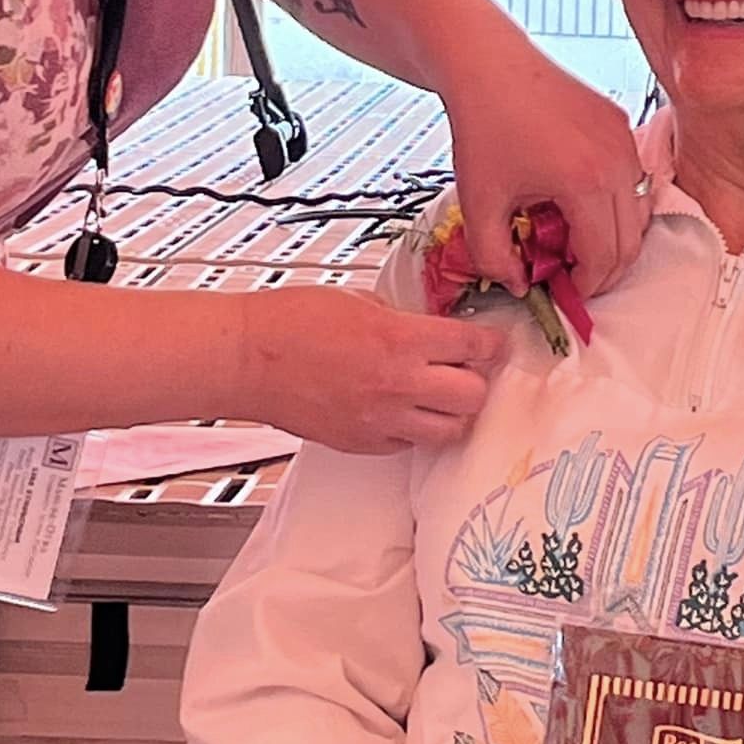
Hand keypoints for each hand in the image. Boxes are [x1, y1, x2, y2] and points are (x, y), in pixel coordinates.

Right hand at [236, 288, 505, 453]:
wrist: (247, 359)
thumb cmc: (291, 321)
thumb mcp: (359, 299)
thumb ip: (401, 319)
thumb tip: (427, 329)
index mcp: (400, 339)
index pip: (473, 347)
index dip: (492, 344)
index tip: (495, 344)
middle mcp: (399, 385)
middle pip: (473, 397)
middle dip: (476, 382)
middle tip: (466, 370)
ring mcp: (382, 420)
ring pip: (449, 431)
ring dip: (451, 413)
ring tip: (438, 396)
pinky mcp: (363, 443)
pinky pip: (408, 444)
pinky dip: (414, 430)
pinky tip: (400, 410)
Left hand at [444, 38, 650, 300]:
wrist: (487, 65)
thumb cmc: (483, 123)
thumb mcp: (478, 203)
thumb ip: (494, 258)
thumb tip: (518, 283)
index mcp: (585, 183)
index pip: (604, 257)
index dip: (586, 285)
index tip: (566, 290)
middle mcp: (616, 160)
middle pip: (631, 241)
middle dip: (604, 269)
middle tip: (573, 276)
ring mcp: (623, 140)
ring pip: (638, 212)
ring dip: (613, 237)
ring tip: (573, 240)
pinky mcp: (620, 124)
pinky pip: (632, 180)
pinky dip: (614, 204)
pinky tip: (576, 205)